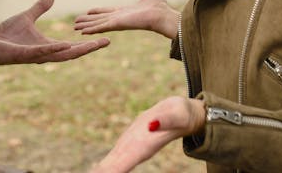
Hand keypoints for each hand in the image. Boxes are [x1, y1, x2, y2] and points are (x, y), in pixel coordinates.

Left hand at [0, 0, 109, 64]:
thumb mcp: (27, 17)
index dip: (88, 43)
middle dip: (89, 48)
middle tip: (106, 41)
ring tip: (92, 45)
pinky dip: (54, 49)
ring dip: (77, 50)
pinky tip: (65, 44)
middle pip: (72, 52)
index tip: (105, 38)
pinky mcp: (24, 55)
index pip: (72, 46)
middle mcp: (45, 53)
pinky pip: (42, 53)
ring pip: (61, 55)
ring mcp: (35, 56)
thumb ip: (40, 8)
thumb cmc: (6, 35)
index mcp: (48, 46)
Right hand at [74, 0, 179, 39]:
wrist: (163, 16)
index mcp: (125, 11)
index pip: (108, 11)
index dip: (98, 12)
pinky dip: (91, 29)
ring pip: (98, 24)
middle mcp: (120, 18)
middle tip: (76, 22)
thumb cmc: (160, 7)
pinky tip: (82, 32)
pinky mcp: (118, 24)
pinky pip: (102, 27)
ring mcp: (118, 22)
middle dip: (88, 21)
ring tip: (75, 27)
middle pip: (100, 19)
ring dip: (86, 26)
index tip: (89, 11)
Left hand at [91, 96, 205, 172]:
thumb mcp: (178, 114)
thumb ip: (166, 120)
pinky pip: (115, 156)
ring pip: (113, 163)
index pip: (124, 162)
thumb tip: (152, 124)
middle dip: (103, 172)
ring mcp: (132, 146)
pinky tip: (97, 170)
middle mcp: (137, 150)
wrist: (183, 114)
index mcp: (145, 146)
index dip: (111, 170)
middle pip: (115, 167)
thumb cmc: (183, 115)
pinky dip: (105, 166)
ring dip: (102, 171)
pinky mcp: (130, 140)